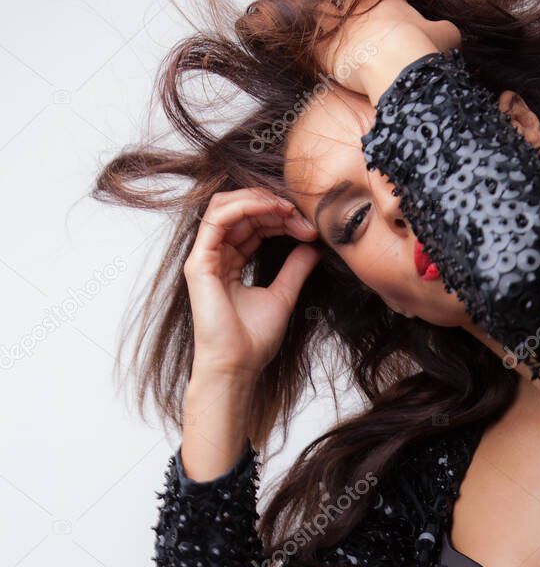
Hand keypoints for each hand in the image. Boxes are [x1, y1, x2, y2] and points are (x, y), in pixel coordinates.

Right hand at [183, 188, 320, 375]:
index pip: (253, 225)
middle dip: (275, 209)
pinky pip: (217, 220)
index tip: (310, 228)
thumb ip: (295, 269)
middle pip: (241, 212)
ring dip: (260, 201)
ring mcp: (204, 258)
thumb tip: (313, 247)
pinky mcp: (199, 263)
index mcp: (231, 262)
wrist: (237, 365)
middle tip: (304, 219)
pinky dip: (243, 207)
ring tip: (288, 209)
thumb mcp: (283, 295)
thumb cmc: (254, 339)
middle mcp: (215, 256)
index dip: (280, 218)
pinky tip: (271, 210)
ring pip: (226, 207)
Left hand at [313, 0, 461, 94]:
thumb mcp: (446, 35)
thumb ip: (444, 30)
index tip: (389, 25)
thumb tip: (448, 33)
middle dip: (352, 13)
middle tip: (359, 32)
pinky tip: (318, 54)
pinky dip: (314, 47)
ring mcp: (339, 24)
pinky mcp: (324, 47)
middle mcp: (359, 5)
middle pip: (349, 1)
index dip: (385, 9)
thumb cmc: (423, 49)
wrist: (399, 66)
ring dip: (326, 23)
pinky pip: (312, 42)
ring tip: (331, 36)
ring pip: (324, 13)